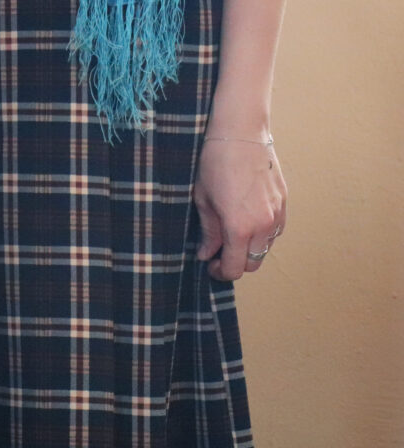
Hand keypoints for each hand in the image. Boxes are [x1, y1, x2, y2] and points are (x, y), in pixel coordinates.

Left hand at [194, 137, 287, 280]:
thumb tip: (207, 254)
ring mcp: (278, 213)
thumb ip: (209, 233)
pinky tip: (246, 221)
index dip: (221, 272)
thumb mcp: (204, 202)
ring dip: (249, 249)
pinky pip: (275, 229)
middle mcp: (264, 225)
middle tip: (219, 254)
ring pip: (266, 247)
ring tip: (231, 235)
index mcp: (241, 228)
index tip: (211, 265)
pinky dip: (261, 233)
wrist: (241, 133)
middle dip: (235, 263)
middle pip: (253, 263)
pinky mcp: (284, 201)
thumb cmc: (216, 164)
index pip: (236, 269)